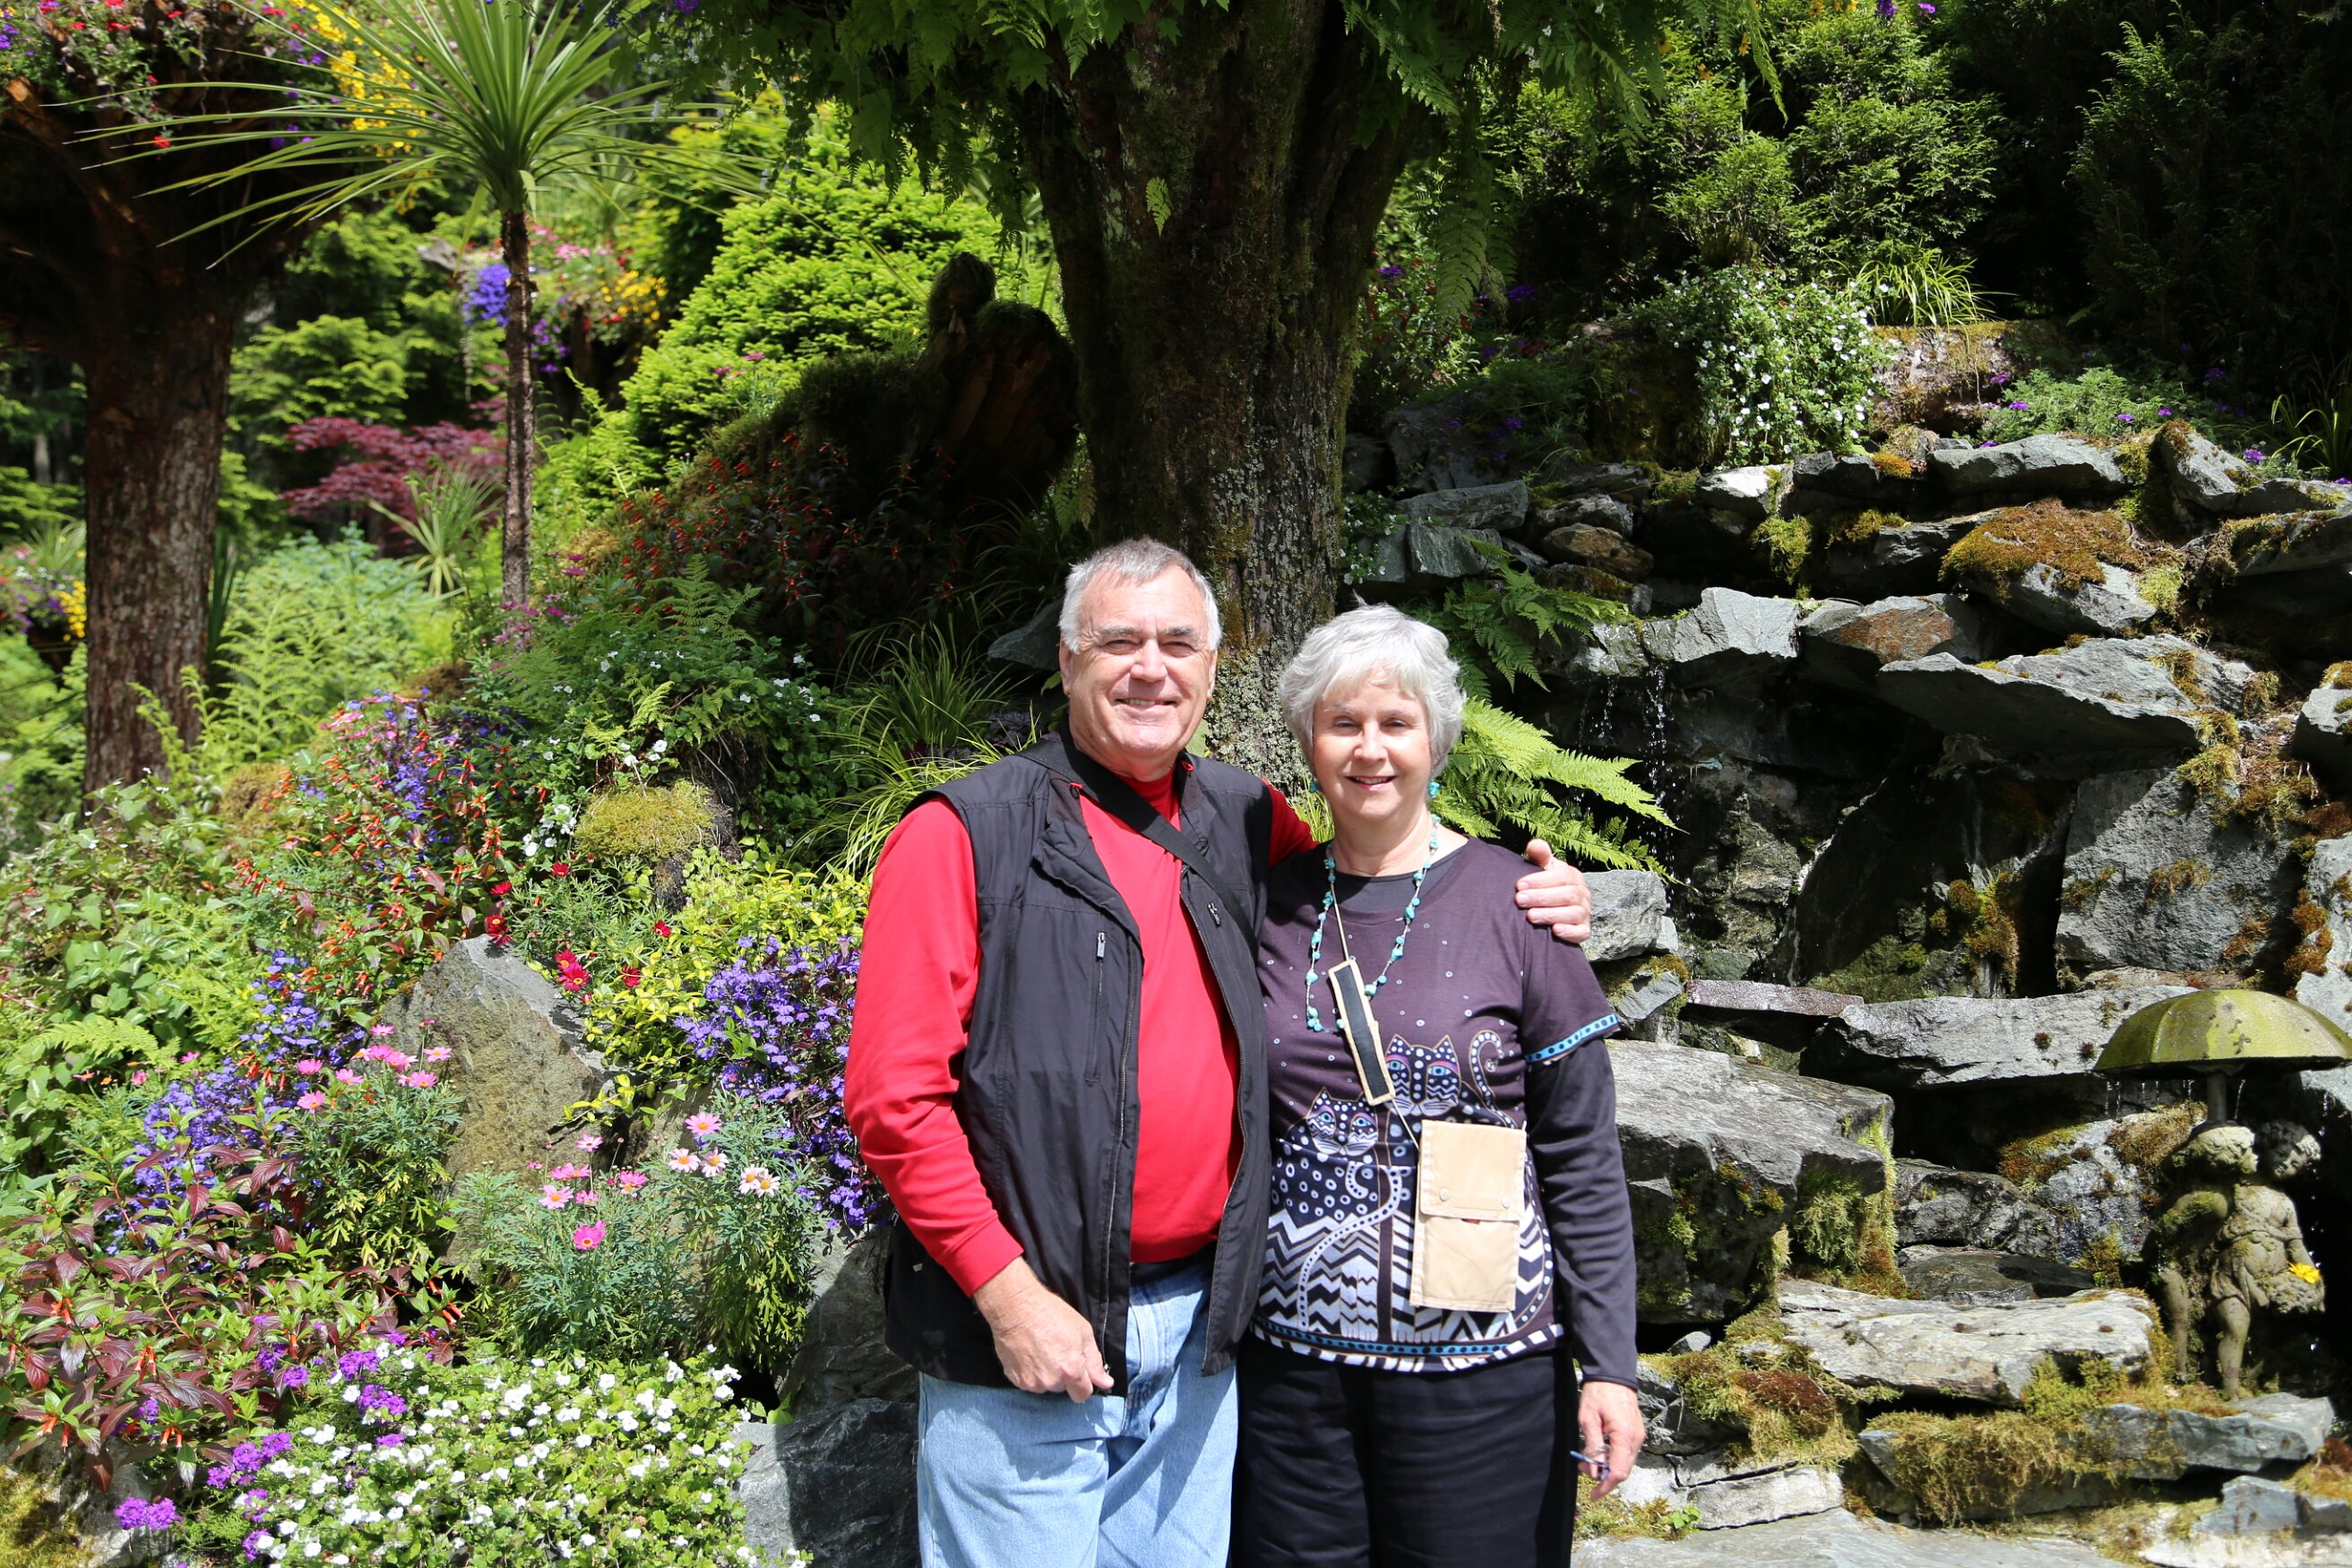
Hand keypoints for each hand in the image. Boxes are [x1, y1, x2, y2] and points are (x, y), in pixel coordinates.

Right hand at [971, 1258, 1113, 1401]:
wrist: (1015, 1307)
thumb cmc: (1050, 1314)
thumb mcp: (1082, 1332)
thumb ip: (1095, 1361)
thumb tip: (1106, 1383)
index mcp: (1071, 1370)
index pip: (1082, 1395)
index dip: (1083, 1383)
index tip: (1078, 1370)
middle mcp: (1051, 1381)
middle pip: (1063, 1389)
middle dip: (1064, 1375)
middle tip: (1057, 1351)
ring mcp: (1031, 1382)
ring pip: (1045, 1386)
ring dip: (1047, 1375)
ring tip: (1041, 1350)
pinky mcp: (1016, 1380)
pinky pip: (1029, 1383)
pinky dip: (1031, 1372)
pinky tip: (1029, 1354)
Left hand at [1515, 840, 1591, 945]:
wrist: (1553, 909)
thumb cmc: (1545, 885)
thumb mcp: (1542, 868)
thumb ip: (1539, 856)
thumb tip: (1534, 844)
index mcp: (1573, 876)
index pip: (1562, 876)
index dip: (1540, 881)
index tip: (1519, 885)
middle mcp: (1583, 893)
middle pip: (1567, 895)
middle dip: (1541, 897)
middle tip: (1520, 900)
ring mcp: (1585, 913)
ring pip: (1573, 913)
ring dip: (1551, 914)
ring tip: (1530, 916)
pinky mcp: (1584, 930)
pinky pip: (1581, 932)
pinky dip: (1569, 932)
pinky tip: (1554, 931)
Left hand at [1577, 1379, 1645, 1499]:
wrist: (1613, 1375)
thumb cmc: (1598, 1394)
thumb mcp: (1588, 1420)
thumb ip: (1592, 1447)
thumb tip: (1594, 1471)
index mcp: (1624, 1436)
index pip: (1618, 1471)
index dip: (1605, 1486)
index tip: (1594, 1495)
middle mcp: (1636, 1439)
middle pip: (1623, 1470)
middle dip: (1603, 1476)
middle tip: (1582, 1466)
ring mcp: (1638, 1436)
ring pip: (1625, 1463)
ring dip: (1607, 1466)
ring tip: (1587, 1457)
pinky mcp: (1636, 1433)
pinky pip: (1626, 1453)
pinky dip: (1613, 1457)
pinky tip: (1599, 1450)